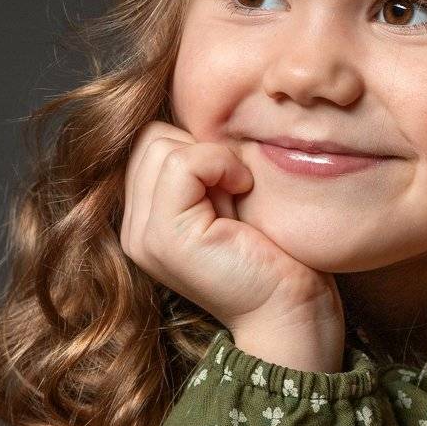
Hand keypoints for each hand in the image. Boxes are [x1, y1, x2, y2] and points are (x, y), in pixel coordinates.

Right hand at [119, 121, 343, 336]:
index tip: (235, 186)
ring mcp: (143, 235)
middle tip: (237, 196)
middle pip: (150, 137)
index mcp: (144, 220)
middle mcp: (133, 229)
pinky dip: (221, 163)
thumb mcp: (230, 198)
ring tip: (239, 200)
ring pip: (162, 144)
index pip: (149, 141)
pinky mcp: (166, 236)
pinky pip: (183, 162)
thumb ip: (201, 167)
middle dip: (203, 152)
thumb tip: (200, 113)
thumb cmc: (277, 255)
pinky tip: (244, 192)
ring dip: (214, 160)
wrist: (293, 312)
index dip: (199, 149)